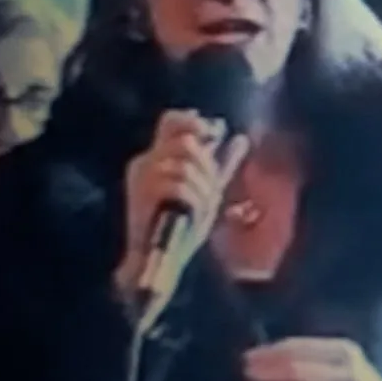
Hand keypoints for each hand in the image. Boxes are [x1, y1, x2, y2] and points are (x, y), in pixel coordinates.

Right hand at [118, 110, 250, 302]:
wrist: (157, 259)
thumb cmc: (181, 226)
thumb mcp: (205, 190)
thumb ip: (219, 164)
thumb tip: (240, 138)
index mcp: (157, 157)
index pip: (171, 121)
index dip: (194, 123)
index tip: (213, 134)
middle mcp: (145, 162)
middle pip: (186, 143)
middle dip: (206, 167)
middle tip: (209, 191)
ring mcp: (142, 178)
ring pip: (185, 165)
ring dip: (201, 188)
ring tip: (200, 207)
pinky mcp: (142, 195)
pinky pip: (179, 185)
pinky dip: (192, 199)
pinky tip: (193, 212)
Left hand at [242, 338, 381, 380]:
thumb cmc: (346, 379)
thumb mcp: (336, 357)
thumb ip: (306, 354)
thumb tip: (262, 352)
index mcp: (344, 351)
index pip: (301, 348)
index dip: (272, 352)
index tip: (248, 355)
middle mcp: (348, 374)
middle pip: (301, 371)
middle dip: (269, 371)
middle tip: (245, 372)